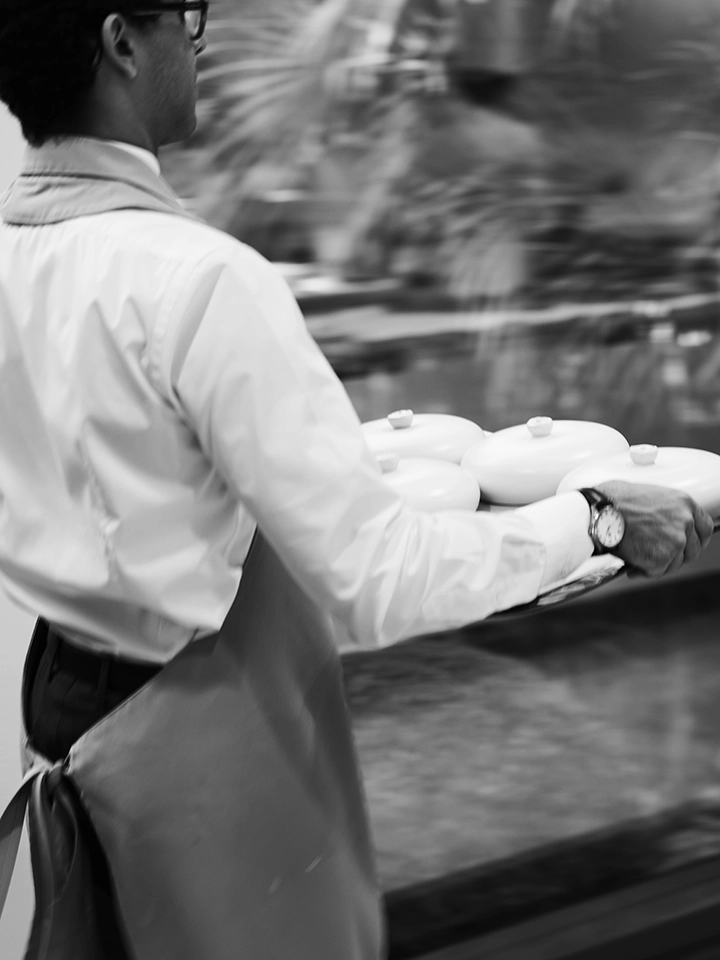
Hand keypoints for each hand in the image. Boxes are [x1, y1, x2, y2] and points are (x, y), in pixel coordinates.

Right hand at [595, 480, 713, 577]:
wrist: (598, 512)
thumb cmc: (613, 500)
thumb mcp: (650, 496)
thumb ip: (665, 510)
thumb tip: (664, 523)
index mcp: (684, 503)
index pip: (704, 527)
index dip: (696, 540)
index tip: (687, 545)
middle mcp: (685, 521)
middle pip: (693, 549)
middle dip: (676, 556)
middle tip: (657, 556)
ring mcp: (676, 540)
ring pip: (675, 563)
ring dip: (658, 564)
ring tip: (638, 558)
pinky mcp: (662, 557)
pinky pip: (657, 572)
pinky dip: (644, 571)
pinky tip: (632, 565)